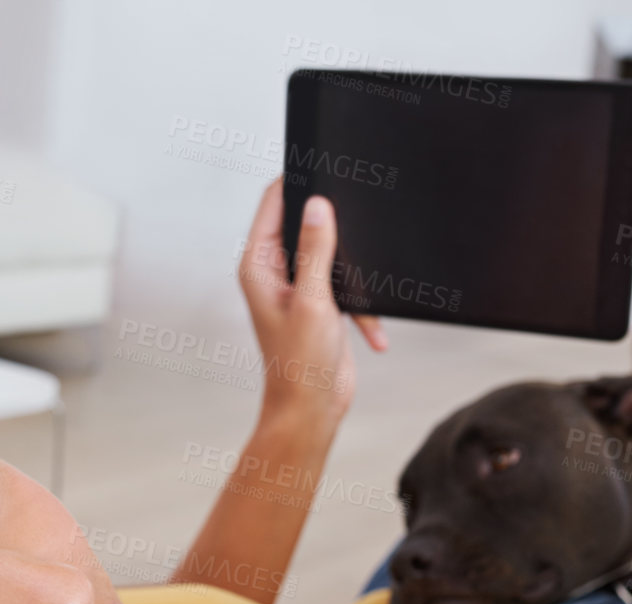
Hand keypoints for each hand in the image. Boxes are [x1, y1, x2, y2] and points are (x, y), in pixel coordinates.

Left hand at [238, 178, 385, 424]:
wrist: (312, 410)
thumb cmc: (300, 365)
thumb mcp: (313, 301)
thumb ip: (316, 250)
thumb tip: (319, 205)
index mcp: (259, 265)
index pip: (274, 202)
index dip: (298, 180)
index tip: (325, 165)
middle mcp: (274, 271)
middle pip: (304, 222)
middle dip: (333, 223)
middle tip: (358, 220)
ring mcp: (298, 286)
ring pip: (329, 251)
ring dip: (352, 269)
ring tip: (360, 292)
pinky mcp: (320, 303)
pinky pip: (345, 283)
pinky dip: (362, 304)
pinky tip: (372, 331)